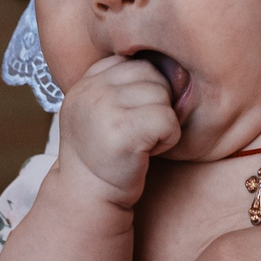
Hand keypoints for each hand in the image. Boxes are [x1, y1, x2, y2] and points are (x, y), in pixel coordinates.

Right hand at [61, 53, 181, 206]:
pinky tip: (147, 152)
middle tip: (140, 132)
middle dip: (158, 104)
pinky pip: (168, 119)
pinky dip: (168, 139)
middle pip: (152, 75)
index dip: (146, 90)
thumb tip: (174, 64)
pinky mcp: (121, 131)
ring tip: (141, 142)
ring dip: (163, 123)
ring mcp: (102, 108)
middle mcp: (90, 90)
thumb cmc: (107, 154)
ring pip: (163, 96)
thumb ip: (123, 84)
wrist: (88, 198)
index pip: (136, 63)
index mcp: (86, 81)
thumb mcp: (103, 110)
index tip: (132, 118)